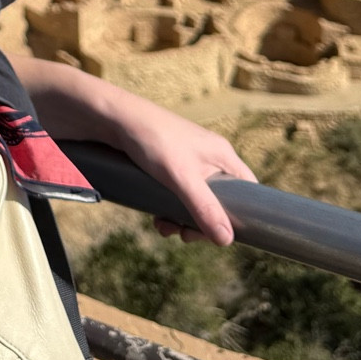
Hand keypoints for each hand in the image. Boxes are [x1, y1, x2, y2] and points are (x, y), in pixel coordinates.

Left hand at [111, 97, 254, 244]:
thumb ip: (205, 208)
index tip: (220, 234)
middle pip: (219, 201)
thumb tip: (226, 241)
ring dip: (182, 219)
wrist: (113, 118)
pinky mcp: (167, 165)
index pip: (247, 191)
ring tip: (164, 227)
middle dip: (202, 223)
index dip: (241, 216)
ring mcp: (187, 161)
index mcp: (222, 155)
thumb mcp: (182, 177)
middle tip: (185, 235)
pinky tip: (156, 218)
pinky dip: (169, 209)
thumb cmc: (152, 140)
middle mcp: (208, 158)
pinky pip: (177, 195)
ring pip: (195, 201)